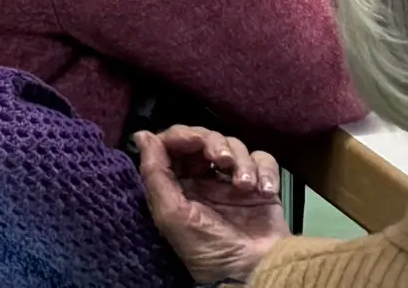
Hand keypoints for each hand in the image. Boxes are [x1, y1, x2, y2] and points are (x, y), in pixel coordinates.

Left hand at [135, 126, 286, 285]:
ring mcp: (234, 181)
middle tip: (223, 159)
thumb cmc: (206, 248)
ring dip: (242, 161)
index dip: (182, 135)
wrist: (252, 272)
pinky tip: (264, 189)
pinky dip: (265, 170)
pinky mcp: (262, 187)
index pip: (175, 143)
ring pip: (235, 146)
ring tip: (245, 186)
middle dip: (213, 142)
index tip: (193, 140)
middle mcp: (205, 178)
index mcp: (179, 182)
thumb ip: (155, 173)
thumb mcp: (172, 214)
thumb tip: (142, 135)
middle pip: (205, 138)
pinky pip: (264, 161)